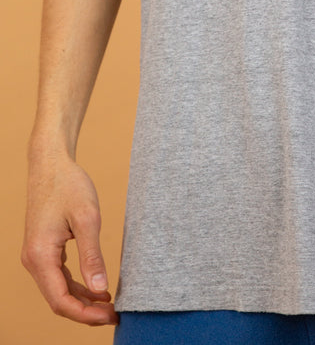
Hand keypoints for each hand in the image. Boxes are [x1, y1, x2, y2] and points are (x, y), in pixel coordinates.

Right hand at [21, 153, 117, 325]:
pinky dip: (76, 286)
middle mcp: (33, 260)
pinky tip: (96, 288)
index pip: (61, 300)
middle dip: (85, 312)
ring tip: (109, 305)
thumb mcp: (87, 218)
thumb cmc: (69, 185)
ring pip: (58, 290)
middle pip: (58, 300)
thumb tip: (100, 288)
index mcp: (41, 256)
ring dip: (82, 300)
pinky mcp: (43, 249)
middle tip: (114, 314)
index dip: (85, 314)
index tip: (110, 315)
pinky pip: (58, 276)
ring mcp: (36, 255)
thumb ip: (92, 255)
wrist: (51, 164)